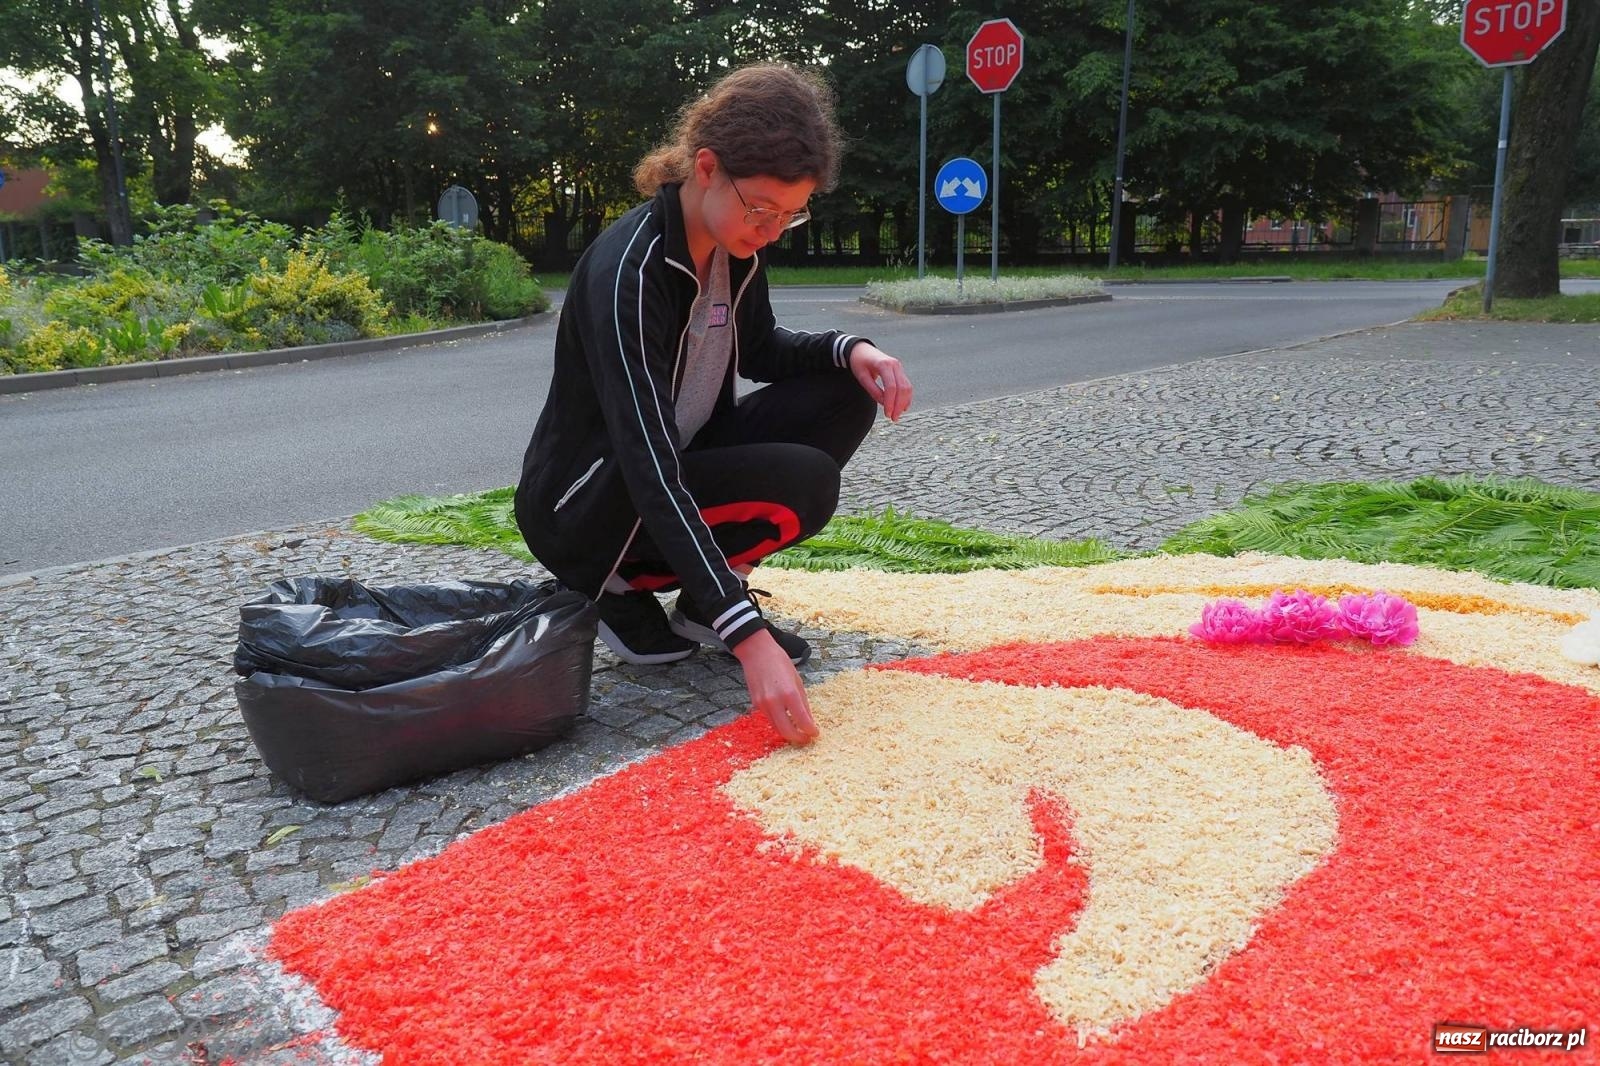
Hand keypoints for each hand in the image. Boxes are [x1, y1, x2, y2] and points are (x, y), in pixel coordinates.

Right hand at [732, 629, 818, 745]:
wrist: (756, 652)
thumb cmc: (779, 661)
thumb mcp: (797, 680)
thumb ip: (803, 702)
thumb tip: (809, 720)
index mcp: (789, 693)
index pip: (802, 721)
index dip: (811, 730)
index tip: (815, 733)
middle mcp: (774, 702)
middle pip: (787, 731)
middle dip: (798, 738)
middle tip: (806, 738)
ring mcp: (763, 704)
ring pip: (777, 728)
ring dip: (788, 732)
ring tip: (798, 731)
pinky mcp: (756, 704)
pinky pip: (770, 719)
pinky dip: (779, 723)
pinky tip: (786, 719)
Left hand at [848, 342, 912, 422]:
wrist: (861, 350)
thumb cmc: (859, 362)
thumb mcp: (862, 377)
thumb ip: (873, 390)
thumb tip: (884, 404)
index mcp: (884, 364)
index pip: (891, 387)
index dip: (890, 402)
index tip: (887, 414)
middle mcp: (895, 365)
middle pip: (902, 388)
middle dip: (899, 405)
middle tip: (893, 419)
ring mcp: (899, 367)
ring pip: (907, 387)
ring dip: (904, 403)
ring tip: (897, 415)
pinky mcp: (900, 371)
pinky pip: (906, 385)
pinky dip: (906, 397)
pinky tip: (903, 407)